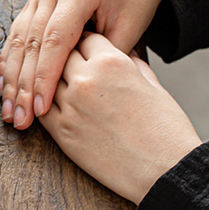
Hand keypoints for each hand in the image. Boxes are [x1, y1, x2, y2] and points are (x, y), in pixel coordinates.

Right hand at [0, 0, 164, 128]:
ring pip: (18, 40)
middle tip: (19, 118)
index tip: (41, 109)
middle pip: (31, 43)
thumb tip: (78, 92)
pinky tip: (5, 86)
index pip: (55, 40)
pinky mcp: (33, 1)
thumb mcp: (131, 25)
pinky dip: (11, 62)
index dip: (45, 77)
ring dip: (11, 78)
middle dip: (23, 85)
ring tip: (9, 110)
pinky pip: (17, 35)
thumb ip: (104, 56)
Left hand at [39, 33, 200, 204]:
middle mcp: (86, 79)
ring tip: (56, 84)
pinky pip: (41, 108)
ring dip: (51, 81)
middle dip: (65, 58)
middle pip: (62, 55)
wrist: (166, 171)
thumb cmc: (167, 129)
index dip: (85, 42)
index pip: (86, 38)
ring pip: (47, 80)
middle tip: (67, 64)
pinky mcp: (62, 132)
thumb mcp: (155, 85)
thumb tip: (124, 52)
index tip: (83, 47)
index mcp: (112, 62)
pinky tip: (51, 106)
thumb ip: (133, 64)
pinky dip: (43, 104)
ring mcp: (71, 106)